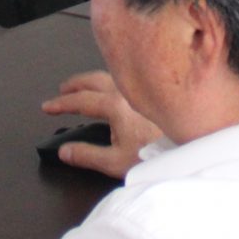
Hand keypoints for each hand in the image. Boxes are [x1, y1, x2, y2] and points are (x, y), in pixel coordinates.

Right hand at [40, 71, 163, 179]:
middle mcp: (127, 92)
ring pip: (111, 76)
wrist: (191, 149)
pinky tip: (115, 91)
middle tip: (62, 90)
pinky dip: (111, 81)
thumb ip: (87, 155)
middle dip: (75, 84)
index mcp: (115, 105)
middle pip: (94, 80)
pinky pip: (126, 81)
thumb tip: (64, 151)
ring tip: (83, 87)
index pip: (81, 101)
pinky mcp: (155, 94)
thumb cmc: (158, 154)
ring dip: (92, 80)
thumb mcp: (115, 162)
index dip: (61, 103)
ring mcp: (142, 90)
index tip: (48, 106)